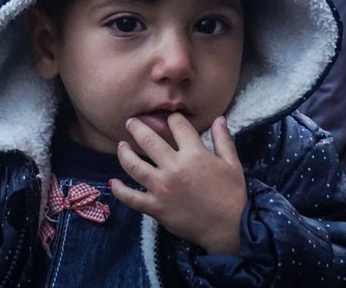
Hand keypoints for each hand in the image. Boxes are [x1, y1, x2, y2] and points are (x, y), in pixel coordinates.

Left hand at [110, 113, 246, 254]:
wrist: (230, 227)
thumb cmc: (232, 194)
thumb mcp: (232, 163)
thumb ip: (222, 140)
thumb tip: (218, 119)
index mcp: (193, 154)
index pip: (177, 126)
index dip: (172, 118)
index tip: (168, 118)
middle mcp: (173, 167)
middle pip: (148, 141)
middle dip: (137, 127)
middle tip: (130, 122)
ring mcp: (161, 188)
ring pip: (134, 165)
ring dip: (124, 153)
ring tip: (120, 146)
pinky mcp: (156, 207)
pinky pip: (132, 198)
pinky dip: (120, 190)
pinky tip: (113, 182)